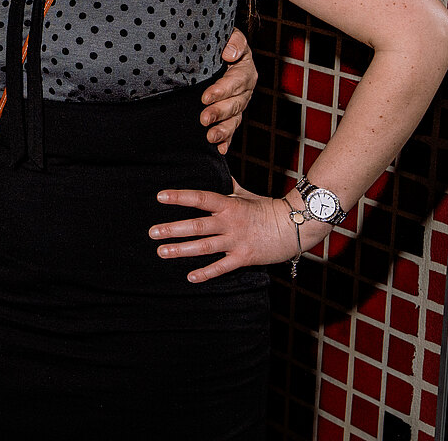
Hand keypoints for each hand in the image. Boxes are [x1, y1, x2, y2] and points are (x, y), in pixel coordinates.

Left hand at [147, 183, 328, 282]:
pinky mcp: (244, 257)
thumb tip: (217, 171)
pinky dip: (206, 273)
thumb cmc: (268, 208)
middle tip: (152, 232)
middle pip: (196, 226)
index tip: (160, 197)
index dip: (180, 197)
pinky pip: (222, 267)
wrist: (295, 227)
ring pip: (204, 247)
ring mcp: (236, 241)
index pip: (200, 198)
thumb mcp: (246, 194)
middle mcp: (230, 223)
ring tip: (162, 251)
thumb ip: (228, 187)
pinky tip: (190, 276)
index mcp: (229, 204)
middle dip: (172, 229)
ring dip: (181, 250)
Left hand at [198, 29, 258, 153]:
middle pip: (235, 104)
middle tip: (204, 119)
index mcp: (245, 70)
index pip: (236, 81)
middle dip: (220, 112)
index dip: (222, 90)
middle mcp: (245, 90)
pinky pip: (231, 129)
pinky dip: (227, 140)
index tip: (205, 97)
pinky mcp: (230, 115)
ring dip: (224, 130)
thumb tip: (230, 54)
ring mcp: (238, 104)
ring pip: (235, 119)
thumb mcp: (229, 35)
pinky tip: (221, 150)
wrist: (216, 52)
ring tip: (211, 137)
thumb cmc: (221, 42)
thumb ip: (234, 41)